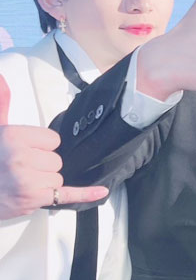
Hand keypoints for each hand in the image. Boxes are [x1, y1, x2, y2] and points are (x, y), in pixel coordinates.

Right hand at [0, 75, 107, 218]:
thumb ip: (4, 103)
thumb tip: (4, 79)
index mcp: (14, 137)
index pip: (54, 140)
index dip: (42, 147)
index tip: (26, 152)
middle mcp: (21, 157)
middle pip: (56, 161)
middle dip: (42, 166)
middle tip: (20, 170)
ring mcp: (28, 181)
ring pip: (58, 178)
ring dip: (44, 183)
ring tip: (21, 183)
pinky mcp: (32, 200)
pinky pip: (67, 194)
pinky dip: (86, 194)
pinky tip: (102, 191)